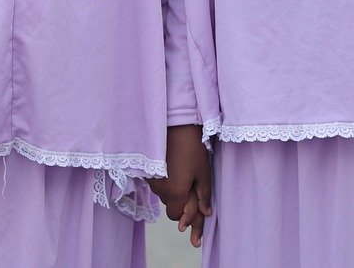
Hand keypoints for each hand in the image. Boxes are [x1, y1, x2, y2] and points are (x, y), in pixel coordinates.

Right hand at [147, 125, 212, 247]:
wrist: (173, 123)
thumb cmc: (192, 147)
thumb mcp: (203, 171)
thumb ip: (204, 195)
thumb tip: (206, 212)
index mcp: (175, 192)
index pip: (178, 216)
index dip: (189, 220)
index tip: (196, 231)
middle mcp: (160, 189)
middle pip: (171, 207)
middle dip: (182, 205)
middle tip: (193, 196)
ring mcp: (152, 180)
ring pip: (165, 196)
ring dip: (175, 193)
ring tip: (186, 177)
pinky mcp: (147, 171)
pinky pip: (159, 184)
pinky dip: (168, 183)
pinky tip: (175, 171)